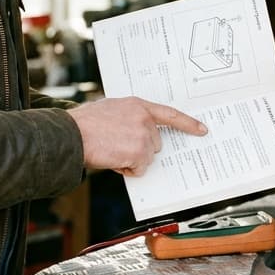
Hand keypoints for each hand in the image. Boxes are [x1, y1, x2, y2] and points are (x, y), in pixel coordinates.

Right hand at [67, 97, 207, 176]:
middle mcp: (144, 119)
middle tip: (117, 145)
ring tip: (111, 151)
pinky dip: (127, 169)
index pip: (170, 114)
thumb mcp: (110, 109)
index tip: (202, 130)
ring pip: (147, 157)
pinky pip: (139, 169)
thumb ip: (128, 116)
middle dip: (140, 148)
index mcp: (138, 105)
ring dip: (132, 159)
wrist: (72, 134)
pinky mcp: (139, 152)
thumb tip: (135, 131)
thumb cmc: (84, 124)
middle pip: (156, 143)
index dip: (188, 123)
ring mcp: (143, 136)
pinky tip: (112, 159)